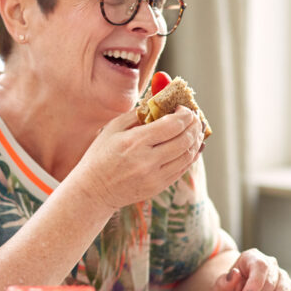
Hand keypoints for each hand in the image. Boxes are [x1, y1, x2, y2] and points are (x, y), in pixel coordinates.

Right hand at [71, 106, 204, 211]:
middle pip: (184, 139)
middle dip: (195, 125)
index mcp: (134, 142)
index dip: (185, 114)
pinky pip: (182, 169)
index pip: (173, 125)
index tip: (185, 108)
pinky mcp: (158, 187)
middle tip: (195, 117)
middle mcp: (147, 160)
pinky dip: (191, 155)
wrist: (94, 190)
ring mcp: (155, 176)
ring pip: (187, 155)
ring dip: (196, 139)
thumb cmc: (101, 155)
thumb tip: (160, 100)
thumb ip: (138, 113)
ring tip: (196, 129)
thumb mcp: (113, 128)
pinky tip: (192, 145)